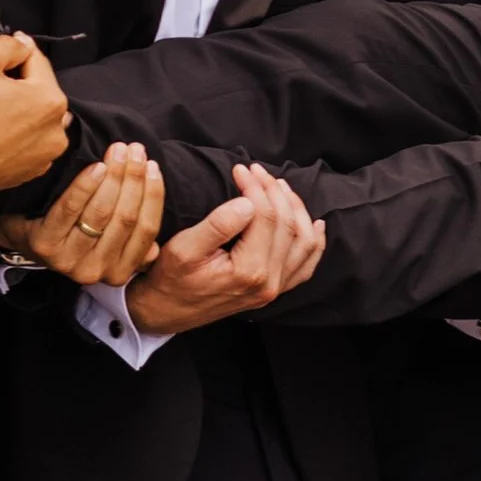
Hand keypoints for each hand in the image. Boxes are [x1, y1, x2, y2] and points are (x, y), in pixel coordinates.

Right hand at [0, 29, 70, 206]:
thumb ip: (8, 46)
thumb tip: (22, 44)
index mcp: (50, 100)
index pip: (37, 61)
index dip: (18, 52)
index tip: (5, 50)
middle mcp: (56, 131)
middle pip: (40, 92)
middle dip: (20, 84)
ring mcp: (44, 156)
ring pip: (36, 119)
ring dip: (21, 110)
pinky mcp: (30, 172)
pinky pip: (29, 144)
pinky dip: (17, 135)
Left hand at [1, 142, 164, 285]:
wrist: (23, 234)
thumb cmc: (72, 231)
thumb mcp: (106, 242)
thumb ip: (131, 244)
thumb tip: (156, 249)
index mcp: (118, 271)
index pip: (146, 230)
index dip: (153, 195)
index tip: (153, 166)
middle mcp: (95, 271)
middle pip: (126, 218)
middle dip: (134, 179)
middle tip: (135, 150)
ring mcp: (68, 260)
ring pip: (101, 213)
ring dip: (114, 177)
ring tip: (117, 151)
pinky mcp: (45, 244)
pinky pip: (70, 209)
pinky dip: (85, 185)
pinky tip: (95, 166)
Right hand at [129, 163, 326, 333]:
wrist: (166, 311)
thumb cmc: (171, 279)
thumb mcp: (184, 249)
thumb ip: (218, 225)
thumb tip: (247, 203)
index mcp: (249, 271)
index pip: (265, 216)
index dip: (255, 187)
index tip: (241, 169)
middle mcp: (269, 282)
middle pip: (286, 225)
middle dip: (274, 191)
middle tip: (257, 171)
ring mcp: (275, 289)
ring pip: (303, 243)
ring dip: (297, 210)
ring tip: (280, 186)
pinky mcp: (273, 290)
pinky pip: (305, 266)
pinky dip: (313, 243)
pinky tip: (314, 224)